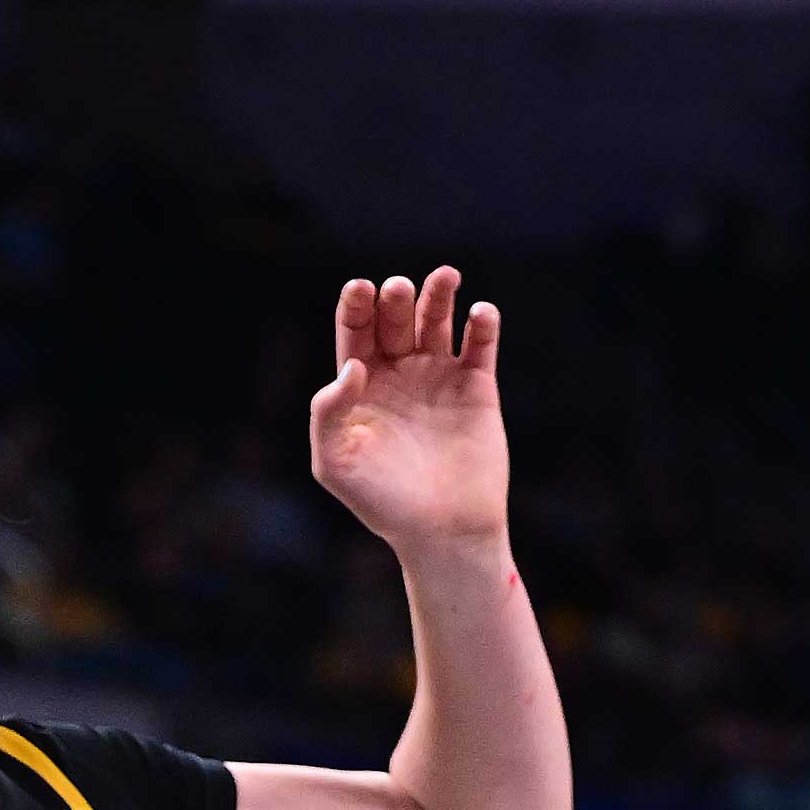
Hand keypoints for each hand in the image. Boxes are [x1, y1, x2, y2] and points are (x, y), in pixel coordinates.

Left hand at [310, 267, 506, 556]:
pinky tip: (479, 315)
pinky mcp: (477, 387)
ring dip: (438, 295)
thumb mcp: (336, 464)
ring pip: (438, 320)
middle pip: (395, 318)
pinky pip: (480, 344)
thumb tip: (352, 367)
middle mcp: (398, 374)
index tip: (359, 289)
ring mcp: (438, 376)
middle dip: (396, 299)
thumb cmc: (381, 503)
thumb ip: (327, 415)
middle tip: (397, 291)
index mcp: (360, 388)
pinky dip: (482, 324)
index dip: (355, 306)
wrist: (441, 530)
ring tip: (443, 278)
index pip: (355, 333)